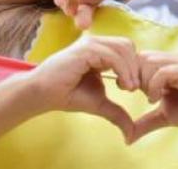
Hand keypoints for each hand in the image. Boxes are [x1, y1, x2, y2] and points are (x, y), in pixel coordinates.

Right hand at [26, 36, 141, 142]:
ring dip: (131, 69)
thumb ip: (117, 113)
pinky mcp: (85, 50)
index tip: (133, 87)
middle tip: (133, 88)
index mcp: (100, 50)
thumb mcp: (99, 104)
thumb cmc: (68, 95)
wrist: (42, 95)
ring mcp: (90, 44)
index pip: (127, 49)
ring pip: (123, 48)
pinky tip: (122, 86)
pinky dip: (123, 70)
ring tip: (129, 88)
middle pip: (128, 45)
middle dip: (135, 66)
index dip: (134, 66)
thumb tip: (131, 135)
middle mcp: (96, 42)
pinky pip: (113, 56)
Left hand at [133, 51, 177, 136]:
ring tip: (148, 97)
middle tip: (135, 94)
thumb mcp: (165, 116)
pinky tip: (155, 99)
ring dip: (142, 80)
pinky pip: (162, 72)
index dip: (128, 74)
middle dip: (132, 76)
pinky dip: (153, 86)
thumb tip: (127, 137)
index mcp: (165, 66)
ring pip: (148, 61)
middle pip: (138, 58)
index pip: (136, 60)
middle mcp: (171, 60)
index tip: (127, 91)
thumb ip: (145, 122)